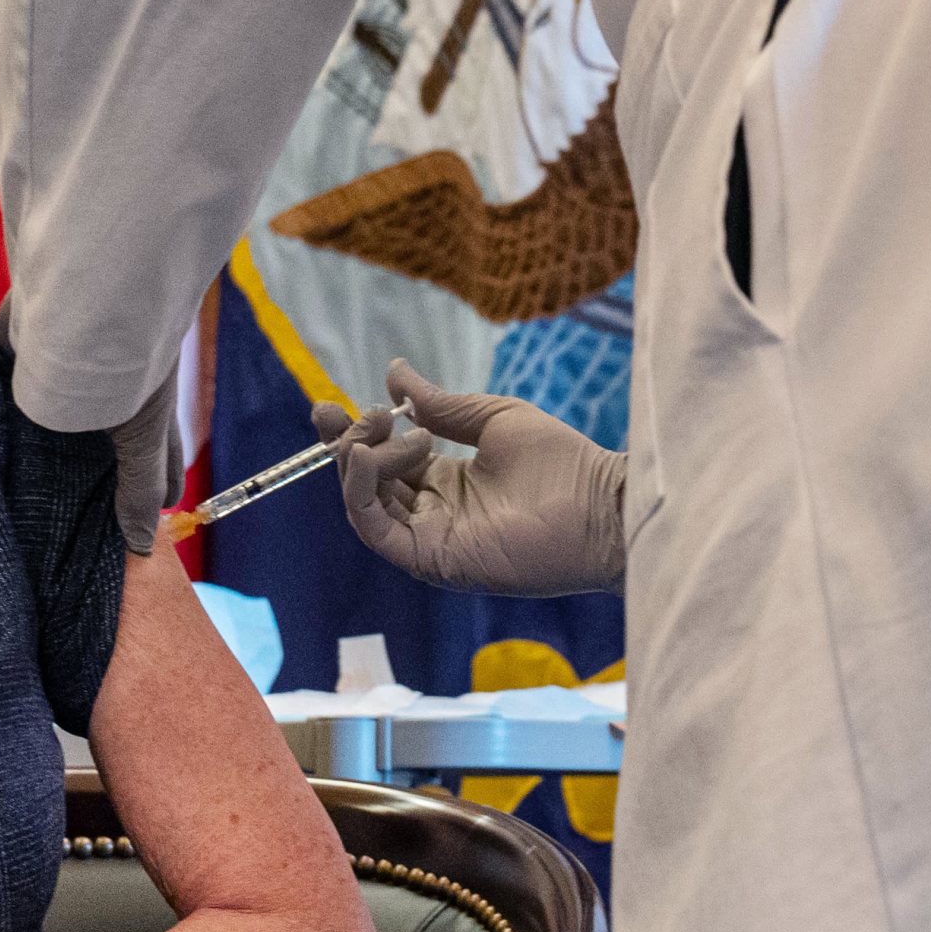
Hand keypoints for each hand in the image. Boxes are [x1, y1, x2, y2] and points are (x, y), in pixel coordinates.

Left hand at [0, 293, 180, 554]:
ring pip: (44, 422)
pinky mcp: (17, 353)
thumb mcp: (142, 431)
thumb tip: (142, 546)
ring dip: (28, 449)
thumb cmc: (129, 363)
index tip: (124, 542)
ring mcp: (60, 375)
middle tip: (55, 532)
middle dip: (77, 484)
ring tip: (7, 501)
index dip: (144, 502)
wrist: (87, 290)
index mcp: (140, 415)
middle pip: (91, 449)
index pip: (149, 469)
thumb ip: (139, 486)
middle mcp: (102, 396)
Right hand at [312, 359, 626, 596]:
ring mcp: (429, 538)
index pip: (383, 459)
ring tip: (378, 428)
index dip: (354, 433)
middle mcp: (431, 512)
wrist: (599, 505)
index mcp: (446, 481)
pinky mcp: (431, 560)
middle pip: (366, 481)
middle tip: (344, 410)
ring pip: (365, 503)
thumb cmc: (562, 462)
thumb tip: (394, 371)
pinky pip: (377, 530)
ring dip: (357, 461)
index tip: (331, 405)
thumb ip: (440, 404)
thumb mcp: (492, 419)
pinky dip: (361, 493)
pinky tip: (366, 457)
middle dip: (346, 441)